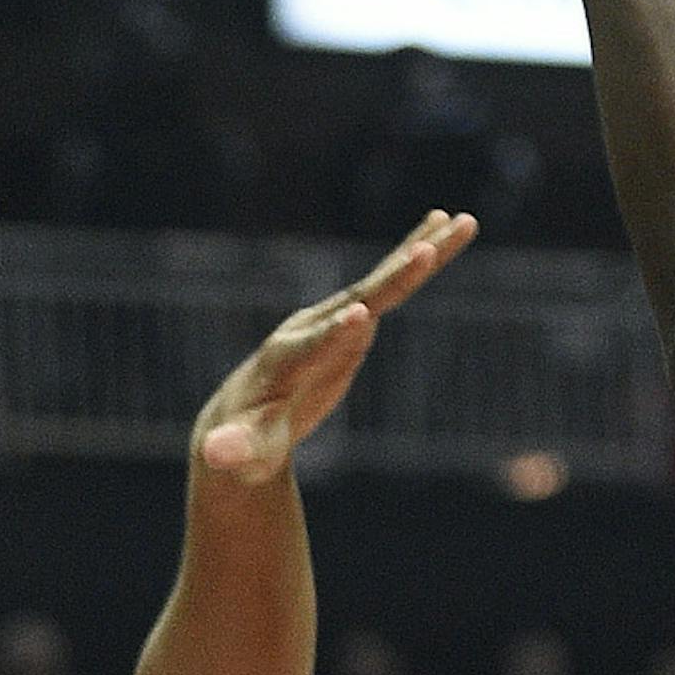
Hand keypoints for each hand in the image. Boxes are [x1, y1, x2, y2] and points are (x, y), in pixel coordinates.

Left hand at [196, 209, 477, 485]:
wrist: (242, 419)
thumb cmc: (243, 442)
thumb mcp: (239, 453)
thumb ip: (233, 450)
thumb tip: (215, 454)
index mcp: (284, 361)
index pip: (313, 346)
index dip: (334, 335)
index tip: (359, 317)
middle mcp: (308, 328)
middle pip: (356, 300)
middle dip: (391, 280)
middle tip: (426, 251)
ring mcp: (330, 320)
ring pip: (379, 284)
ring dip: (418, 252)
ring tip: (460, 220)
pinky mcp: (348, 322)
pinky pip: (387, 289)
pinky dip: (414, 263)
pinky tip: (441, 236)